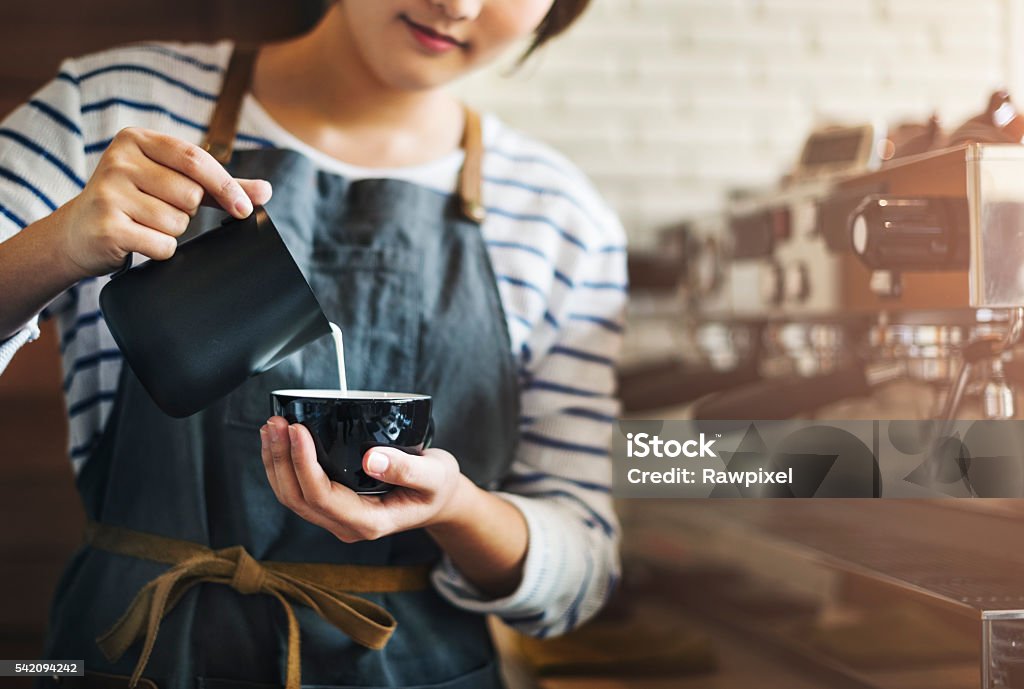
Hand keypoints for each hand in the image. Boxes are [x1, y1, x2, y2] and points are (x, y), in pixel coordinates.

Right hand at [57, 127, 272, 276]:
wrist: (78, 233)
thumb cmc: (134, 202)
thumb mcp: (171, 182)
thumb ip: (218, 185)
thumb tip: (267, 191)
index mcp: (136, 140)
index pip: (195, 159)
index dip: (225, 186)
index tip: (244, 208)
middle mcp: (118, 160)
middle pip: (189, 194)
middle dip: (187, 211)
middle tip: (160, 210)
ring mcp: (108, 192)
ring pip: (177, 222)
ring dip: (171, 231)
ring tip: (144, 224)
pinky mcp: (107, 226)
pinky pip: (162, 245)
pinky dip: (160, 250)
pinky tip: (138, 240)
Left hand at [259, 417, 472, 542]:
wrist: (439, 500)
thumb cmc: (437, 487)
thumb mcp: (434, 475)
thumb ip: (407, 469)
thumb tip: (371, 459)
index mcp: (369, 522)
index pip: (321, 496)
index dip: (303, 463)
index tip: (297, 429)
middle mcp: (347, 526)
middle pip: (298, 498)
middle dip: (281, 459)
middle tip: (275, 422)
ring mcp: (337, 519)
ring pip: (291, 496)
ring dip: (276, 462)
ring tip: (271, 428)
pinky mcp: (332, 506)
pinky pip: (298, 491)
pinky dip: (284, 465)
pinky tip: (280, 442)